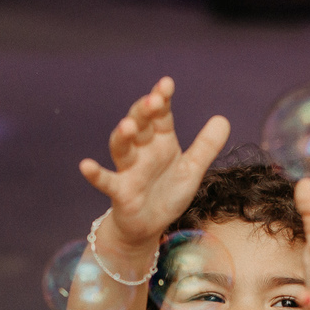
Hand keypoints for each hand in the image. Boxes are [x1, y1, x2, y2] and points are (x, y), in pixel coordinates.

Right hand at [79, 77, 230, 247]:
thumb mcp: (192, 170)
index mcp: (160, 142)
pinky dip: (95, 174)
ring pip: (122, 148)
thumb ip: (206, 146)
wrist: (149, 225)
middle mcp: (143, 152)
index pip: (160, 116)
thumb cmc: (167, 193)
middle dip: (144, 112)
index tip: (166, 84)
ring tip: (128, 126)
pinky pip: (106, 181)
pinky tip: (86, 166)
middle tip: (154, 101)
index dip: (162, 100)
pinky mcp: (120, 192)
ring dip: (123, 136)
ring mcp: (129, 170)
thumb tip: (223, 119)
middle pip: (140, 125)